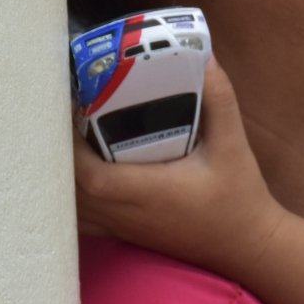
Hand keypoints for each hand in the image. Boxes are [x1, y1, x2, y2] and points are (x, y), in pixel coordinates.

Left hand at [74, 57, 285, 279]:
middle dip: (58, 156)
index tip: (69, 113)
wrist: (245, 245)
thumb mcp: (233, 145)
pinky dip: (70, 198)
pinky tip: (77, 174)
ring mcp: (122, 227)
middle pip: (70, 192)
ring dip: (61, 177)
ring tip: (66, 140)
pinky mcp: (124, 234)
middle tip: (61, 116)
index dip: (71, 150)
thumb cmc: (238, 197)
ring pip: (72, 208)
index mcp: (149, 191)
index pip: (92, 177)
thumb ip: (219, 100)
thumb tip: (205, 58)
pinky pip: (83, 220)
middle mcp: (127, 212)